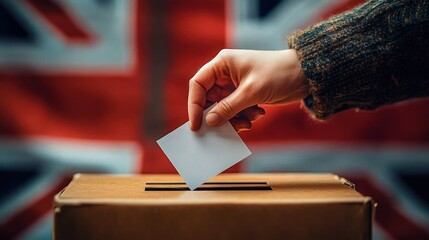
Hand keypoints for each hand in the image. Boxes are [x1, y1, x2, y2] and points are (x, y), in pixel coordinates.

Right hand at [188, 49, 308, 130]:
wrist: (306, 74)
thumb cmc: (278, 74)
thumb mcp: (251, 92)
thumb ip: (228, 108)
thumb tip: (209, 121)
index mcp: (222, 64)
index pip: (198, 84)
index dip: (194, 105)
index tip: (197, 125)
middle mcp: (225, 73)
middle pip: (210, 99)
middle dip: (219, 115)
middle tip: (227, 128)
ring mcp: (235, 85)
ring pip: (223, 108)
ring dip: (234, 118)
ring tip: (250, 120)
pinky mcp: (245, 94)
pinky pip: (235, 110)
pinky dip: (243, 116)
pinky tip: (258, 113)